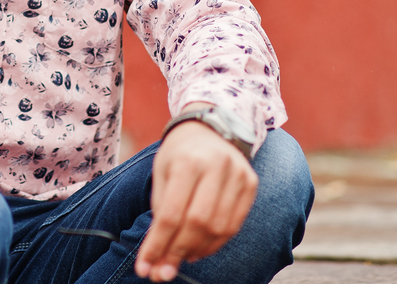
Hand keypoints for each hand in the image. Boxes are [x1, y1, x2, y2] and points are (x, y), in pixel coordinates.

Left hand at [134, 120, 258, 281]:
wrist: (211, 127)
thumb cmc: (180, 152)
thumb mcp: (161, 172)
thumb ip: (159, 211)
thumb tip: (155, 256)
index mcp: (187, 161)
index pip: (171, 213)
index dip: (157, 245)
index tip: (145, 267)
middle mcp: (216, 166)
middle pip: (197, 223)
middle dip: (177, 252)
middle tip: (162, 271)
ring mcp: (238, 175)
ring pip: (219, 229)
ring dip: (197, 251)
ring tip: (180, 257)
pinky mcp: (251, 184)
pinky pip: (234, 225)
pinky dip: (215, 243)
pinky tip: (199, 247)